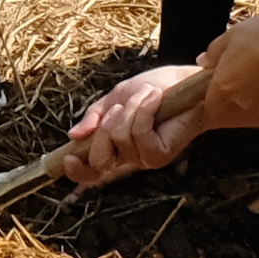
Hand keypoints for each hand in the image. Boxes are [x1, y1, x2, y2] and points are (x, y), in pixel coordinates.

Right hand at [64, 64, 207, 187]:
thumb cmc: (156, 90)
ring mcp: (145, 159)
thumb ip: (95, 116)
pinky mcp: (161, 154)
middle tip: (122, 106)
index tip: (70, 157)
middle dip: (106, 125)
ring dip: (131, 108)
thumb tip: (74, 136)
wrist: (188, 83)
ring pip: (120, 138)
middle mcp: (128, 159)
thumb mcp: (117, 97)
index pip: (90, 174)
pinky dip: (144, 110)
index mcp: (114, 148)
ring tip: (147, 95)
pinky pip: (140, 133)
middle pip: (100, 158)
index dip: (77, 171)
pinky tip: (156, 98)